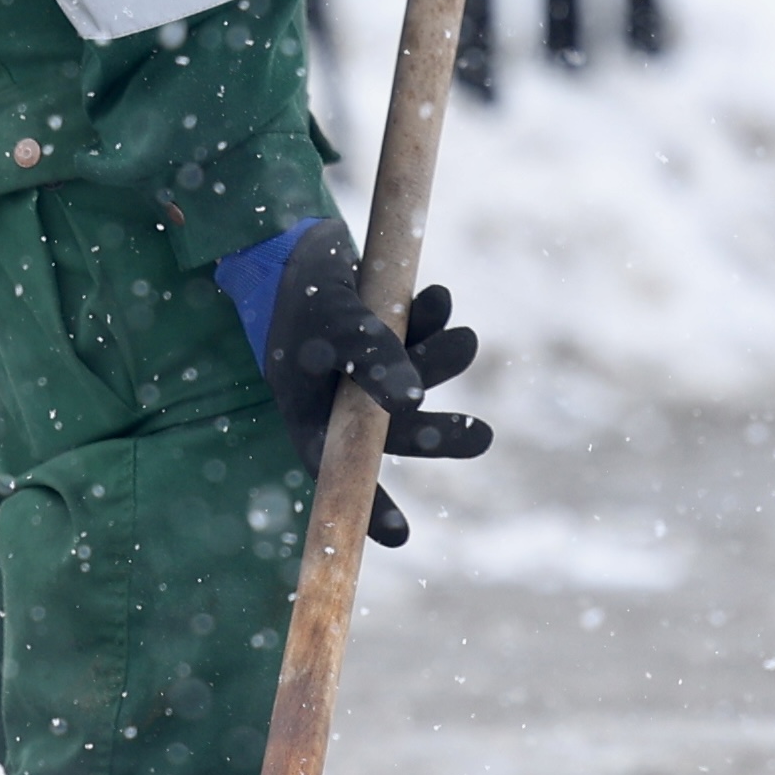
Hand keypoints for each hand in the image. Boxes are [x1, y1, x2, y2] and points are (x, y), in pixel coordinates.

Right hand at [216, 222, 491, 547]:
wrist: (292, 237)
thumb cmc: (302, 291)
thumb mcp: (334, 328)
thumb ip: (373, 358)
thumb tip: (416, 399)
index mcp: (312, 417)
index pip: (342, 474)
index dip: (369, 507)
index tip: (402, 537)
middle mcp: (341, 400)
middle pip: (397, 433)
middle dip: (442, 434)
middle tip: (483, 436)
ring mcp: (366, 365)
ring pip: (420, 378)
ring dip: (447, 358)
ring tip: (467, 338)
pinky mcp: (386, 328)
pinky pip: (422, 335)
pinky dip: (435, 319)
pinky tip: (439, 299)